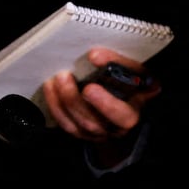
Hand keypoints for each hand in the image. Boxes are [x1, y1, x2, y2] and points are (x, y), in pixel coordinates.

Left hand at [41, 48, 160, 147]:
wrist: (129, 97)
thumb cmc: (134, 83)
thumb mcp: (137, 72)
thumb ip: (120, 63)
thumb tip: (95, 56)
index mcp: (133, 112)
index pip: (123, 116)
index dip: (105, 104)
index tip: (90, 88)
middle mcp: (116, 128)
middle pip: (95, 123)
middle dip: (75, 100)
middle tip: (65, 78)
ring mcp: (99, 132)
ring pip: (78, 124)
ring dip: (63, 101)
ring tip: (57, 79)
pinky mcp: (84, 132)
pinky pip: (66, 124)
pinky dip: (56, 106)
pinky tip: (51, 88)